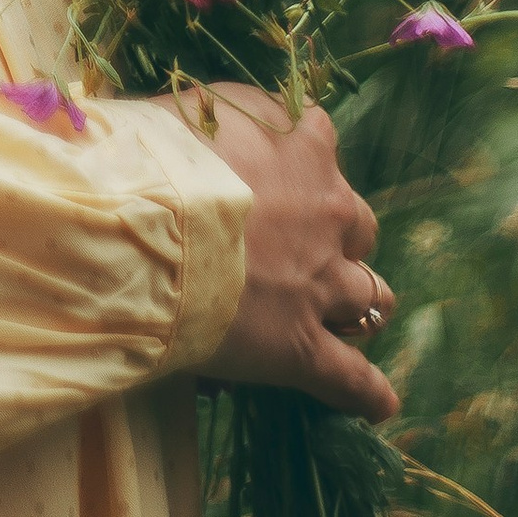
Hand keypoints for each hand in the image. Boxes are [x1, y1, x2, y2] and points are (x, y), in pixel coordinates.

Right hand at [168, 84, 399, 423]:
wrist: (138, 230)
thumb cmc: (149, 160)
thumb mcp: (187, 113)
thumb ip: (217, 121)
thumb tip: (211, 135)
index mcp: (301, 144)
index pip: (319, 140)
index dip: (298, 163)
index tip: (272, 175)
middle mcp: (328, 208)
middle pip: (358, 225)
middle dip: (338, 239)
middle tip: (301, 251)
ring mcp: (323, 281)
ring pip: (370, 297)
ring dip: (359, 304)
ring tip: (348, 319)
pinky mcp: (303, 346)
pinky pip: (350, 378)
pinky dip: (367, 393)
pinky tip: (379, 404)